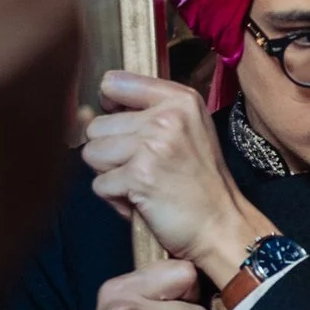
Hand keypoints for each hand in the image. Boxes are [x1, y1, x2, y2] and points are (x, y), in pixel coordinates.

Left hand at [84, 71, 273, 282]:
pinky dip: (116, 199)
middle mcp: (167, 118)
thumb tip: (87, 112)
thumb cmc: (201, 184)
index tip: (125, 130)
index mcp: (180, 100)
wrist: (222, 226)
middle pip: (97, 126)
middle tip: (143, 169)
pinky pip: (100, 185)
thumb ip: (148, 112)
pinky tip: (142, 201)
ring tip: (140, 184)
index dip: (110, 110)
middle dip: (111, 153)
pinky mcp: (139, 177)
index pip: (114, 83)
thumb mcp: (189, 130)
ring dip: (110, 175)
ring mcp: (153, 146)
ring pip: (92, 154)